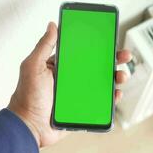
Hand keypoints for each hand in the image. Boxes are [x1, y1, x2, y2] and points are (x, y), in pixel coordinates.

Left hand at [8, 22, 131, 147]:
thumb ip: (43, 46)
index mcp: (62, 66)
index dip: (98, 46)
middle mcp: (72, 78)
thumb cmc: (26, 96)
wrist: (29, 126)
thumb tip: (52, 25)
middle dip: (114, 60)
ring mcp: (79, 93)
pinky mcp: (84, 108)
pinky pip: (101, 101)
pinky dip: (112, 98)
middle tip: (125, 56)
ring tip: (122, 76)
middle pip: (98, 66)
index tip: (110, 40)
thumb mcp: (33, 66)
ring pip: (103, 83)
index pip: (84, 52)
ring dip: (116, 78)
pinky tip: (116, 94)